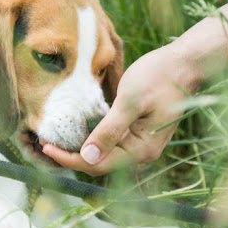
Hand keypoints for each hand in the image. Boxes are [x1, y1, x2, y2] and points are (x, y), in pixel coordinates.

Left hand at [43, 44, 198, 175]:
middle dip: (70, 157)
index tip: (46, 147)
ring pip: (102, 154)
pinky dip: (90, 138)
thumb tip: (88, 157)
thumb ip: (110, 130)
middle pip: (98, 163)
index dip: (69, 159)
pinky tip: (74, 131)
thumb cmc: (160, 77)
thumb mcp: (131, 101)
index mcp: (141, 149)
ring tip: (53, 140)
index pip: (97, 164)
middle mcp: (141, 152)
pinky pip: (109, 142)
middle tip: (42, 144)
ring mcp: (139, 143)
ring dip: (78, 149)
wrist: (185, 63)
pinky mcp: (136, 132)